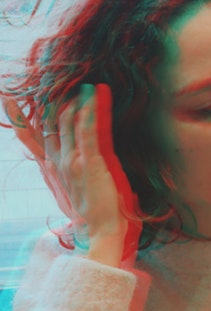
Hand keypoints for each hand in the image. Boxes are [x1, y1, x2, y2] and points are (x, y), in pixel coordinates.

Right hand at [5, 85, 140, 265]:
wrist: (100, 230)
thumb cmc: (93, 211)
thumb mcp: (73, 189)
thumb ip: (69, 172)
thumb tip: (68, 163)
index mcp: (51, 167)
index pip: (30, 136)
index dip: (18, 116)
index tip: (8, 97)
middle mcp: (57, 161)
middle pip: (48, 123)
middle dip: (51, 99)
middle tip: (57, 80)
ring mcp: (72, 161)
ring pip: (66, 122)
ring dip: (74, 101)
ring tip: (83, 83)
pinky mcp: (90, 163)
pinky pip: (88, 131)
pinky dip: (90, 111)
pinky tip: (95, 96)